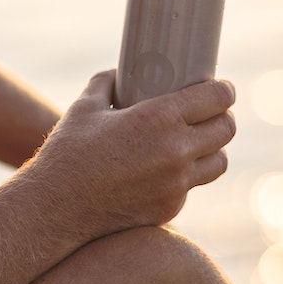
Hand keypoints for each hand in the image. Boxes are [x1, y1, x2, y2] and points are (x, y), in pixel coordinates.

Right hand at [30, 70, 236, 239]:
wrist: (56, 209)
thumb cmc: (68, 153)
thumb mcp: (85, 108)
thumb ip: (106, 83)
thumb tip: (119, 74)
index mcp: (159, 118)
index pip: (217, 98)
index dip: (225, 90)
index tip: (223, 88)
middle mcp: (175, 151)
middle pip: (226, 129)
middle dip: (223, 117)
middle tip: (213, 114)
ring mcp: (176, 184)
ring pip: (219, 162)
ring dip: (214, 149)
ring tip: (199, 143)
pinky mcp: (171, 208)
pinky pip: (192, 187)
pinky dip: (186, 177)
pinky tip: (170, 170)